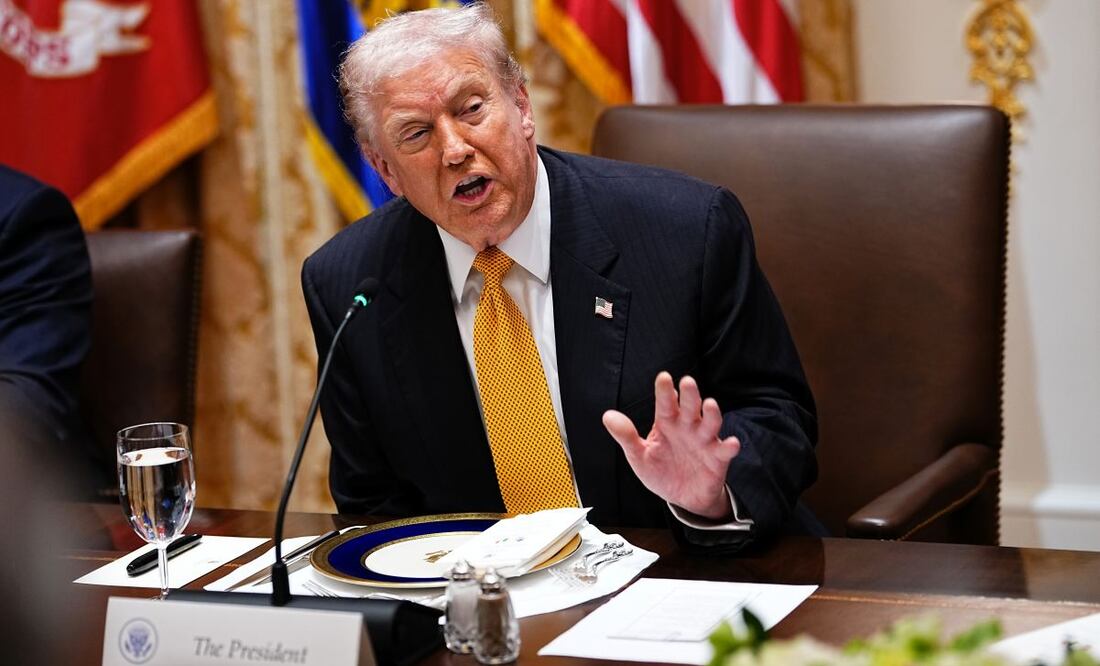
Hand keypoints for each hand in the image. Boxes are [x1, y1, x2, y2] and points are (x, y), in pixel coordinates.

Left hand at [602, 372, 740, 519]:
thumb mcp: (639, 456)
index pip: (666, 404)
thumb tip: (607, 415)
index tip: (663, 377)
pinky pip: (725, 451)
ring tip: (710, 404)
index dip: (665, 391)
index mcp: (667, 423)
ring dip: (711, 414)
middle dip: (690, 395)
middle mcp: (688, 427)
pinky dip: (729, 447)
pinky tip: (731, 443)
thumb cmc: (661, 470)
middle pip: (690, 408)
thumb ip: (626, 436)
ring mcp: (704, 441)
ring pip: (710, 424)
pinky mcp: (717, 458)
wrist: (682, 498)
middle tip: (687, 382)